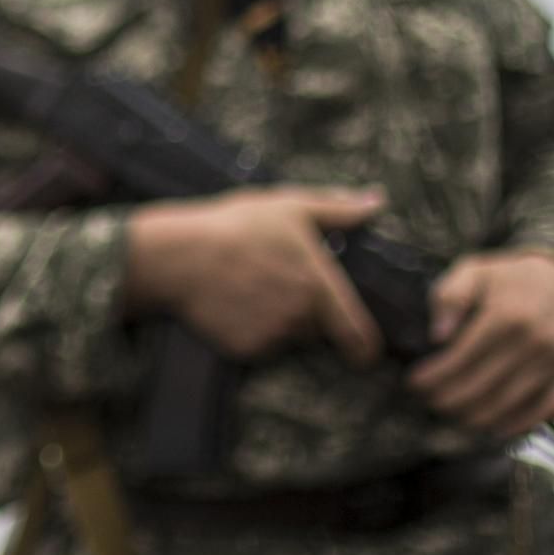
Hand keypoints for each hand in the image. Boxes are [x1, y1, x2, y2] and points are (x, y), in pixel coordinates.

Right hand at [123, 187, 386, 364]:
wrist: (178, 256)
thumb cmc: (234, 227)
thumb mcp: (288, 206)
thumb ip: (338, 209)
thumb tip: (376, 201)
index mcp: (318, 286)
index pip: (358, 334)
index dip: (366, 347)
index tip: (365, 353)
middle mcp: (300, 318)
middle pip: (316, 327)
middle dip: (305, 313)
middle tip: (275, 283)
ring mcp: (271, 336)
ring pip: (286, 336)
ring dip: (278, 321)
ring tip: (249, 288)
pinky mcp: (244, 348)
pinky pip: (257, 344)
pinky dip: (249, 330)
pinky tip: (232, 303)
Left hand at [409, 249, 553, 438]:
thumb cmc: (507, 279)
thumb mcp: (472, 271)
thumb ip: (449, 298)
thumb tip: (437, 337)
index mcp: (506, 314)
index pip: (460, 359)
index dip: (433, 377)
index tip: (413, 384)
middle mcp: (536, 340)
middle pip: (482, 387)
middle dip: (448, 400)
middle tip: (429, 402)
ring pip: (509, 405)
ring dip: (476, 418)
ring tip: (453, 415)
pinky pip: (544, 410)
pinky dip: (517, 424)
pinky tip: (493, 427)